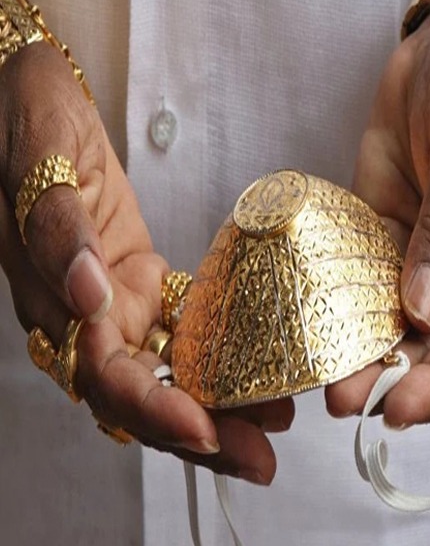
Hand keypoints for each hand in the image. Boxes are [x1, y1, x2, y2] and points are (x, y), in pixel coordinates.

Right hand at [0, 42, 291, 483]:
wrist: (29, 93)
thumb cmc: (31, 123)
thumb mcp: (43, 165)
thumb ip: (58, 231)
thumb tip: (87, 294)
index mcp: (54, 303)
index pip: (105, 378)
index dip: (156, 410)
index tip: (208, 430)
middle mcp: (84, 317)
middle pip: (142, 396)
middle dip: (202, 434)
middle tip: (264, 460)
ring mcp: (113, 304)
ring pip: (166, 376)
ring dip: (217, 408)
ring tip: (276, 428)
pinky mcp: (140, 282)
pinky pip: (180, 335)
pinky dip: (220, 360)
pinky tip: (266, 372)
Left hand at [325, 0, 429, 425]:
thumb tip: (425, 312)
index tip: (399, 408)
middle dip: (391, 383)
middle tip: (341, 402)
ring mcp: (418, 267)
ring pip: (391, 334)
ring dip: (357, 360)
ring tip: (315, 380)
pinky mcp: (376, 246)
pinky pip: (354, 293)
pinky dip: (332, 317)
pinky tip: (301, 334)